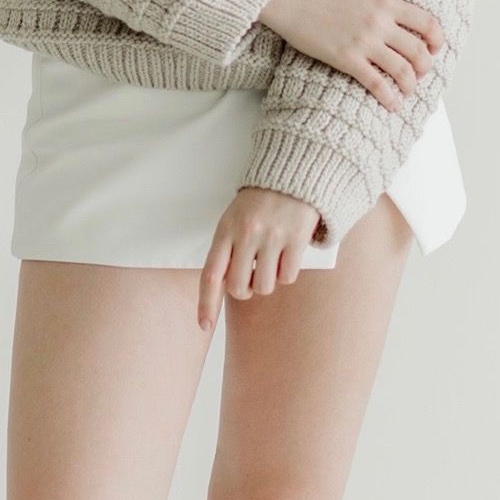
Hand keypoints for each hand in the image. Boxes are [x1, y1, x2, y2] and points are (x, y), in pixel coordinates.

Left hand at [197, 187, 321, 327]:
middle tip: (252, 274)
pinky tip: (287, 253)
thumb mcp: (233, 219)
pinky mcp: (296, 237)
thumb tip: (227, 287)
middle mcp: (246, 234)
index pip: (210, 275)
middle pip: (239, 288)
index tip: (203, 326)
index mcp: (225, 230)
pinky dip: (287, 272)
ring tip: (272, 258)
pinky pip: (288, 276)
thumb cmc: (259, 202)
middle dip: (245, 290)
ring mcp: (272, 236)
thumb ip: (227, 250)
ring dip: (268, 281)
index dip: (206, 304)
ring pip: (265, 286)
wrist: (293, 173)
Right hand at [260, 0, 443, 109]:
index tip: (435, 48)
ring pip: (401, 70)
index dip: (437, 39)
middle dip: (425, 66)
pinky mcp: (346, 59)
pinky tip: (392, 105)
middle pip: (418, 51)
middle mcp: (380, 23)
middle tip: (421, 73)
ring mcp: (364, 42)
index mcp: (386, 1)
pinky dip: (388, 97)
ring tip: (408, 90)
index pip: (427, 23)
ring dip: (411, 85)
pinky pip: (375, 83)